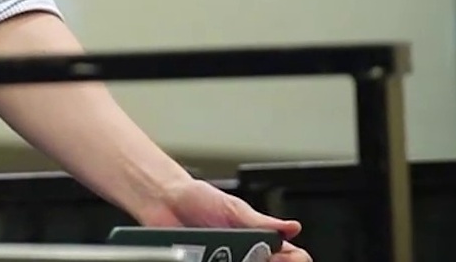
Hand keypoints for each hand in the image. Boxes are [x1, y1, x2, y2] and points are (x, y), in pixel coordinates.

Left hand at [148, 178, 310, 261]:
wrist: (162, 199)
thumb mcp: (232, 208)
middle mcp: (247, 257)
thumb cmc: (198, 199)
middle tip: (259, 258)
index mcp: (260, 241)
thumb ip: (262, 222)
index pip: (290, 257)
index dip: (293, 259)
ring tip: (226, 255)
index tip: (288, 257)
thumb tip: (292, 228)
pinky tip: (211, 259)